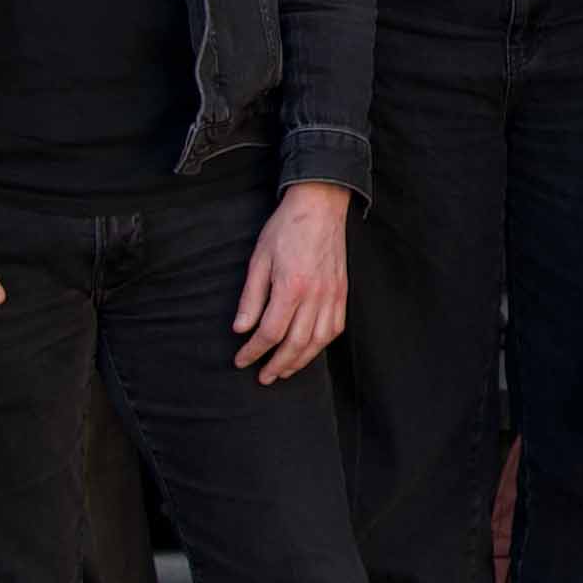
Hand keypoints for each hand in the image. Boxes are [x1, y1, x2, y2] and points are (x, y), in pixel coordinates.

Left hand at [233, 181, 350, 381]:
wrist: (320, 205)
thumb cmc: (286, 228)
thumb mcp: (259, 259)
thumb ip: (251, 298)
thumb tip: (241, 329)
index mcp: (291, 287)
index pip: (270, 332)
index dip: (253, 351)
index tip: (241, 361)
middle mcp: (315, 295)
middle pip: (296, 344)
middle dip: (277, 365)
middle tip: (263, 377)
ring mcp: (332, 295)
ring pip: (318, 341)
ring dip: (301, 361)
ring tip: (285, 370)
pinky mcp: (342, 291)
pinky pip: (335, 328)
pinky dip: (321, 344)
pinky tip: (309, 349)